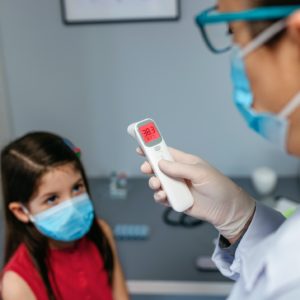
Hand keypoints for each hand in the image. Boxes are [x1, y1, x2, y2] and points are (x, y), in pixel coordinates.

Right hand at [138, 147, 255, 241]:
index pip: (166, 152)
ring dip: (154, 183)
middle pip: (158, 168)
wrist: (226, 210)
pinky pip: (162, 197)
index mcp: (185, 162)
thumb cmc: (218, 186)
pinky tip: (163, 197)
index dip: (153, 149)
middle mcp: (178, 173)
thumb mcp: (200, 173)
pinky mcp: (175, 200)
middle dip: (150, 168)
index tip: (141, 148)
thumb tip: (161, 163)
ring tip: (158, 186)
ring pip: (158, 183)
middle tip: (146, 169)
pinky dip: (159, 197)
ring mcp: (176, 187)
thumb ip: (179, 168)